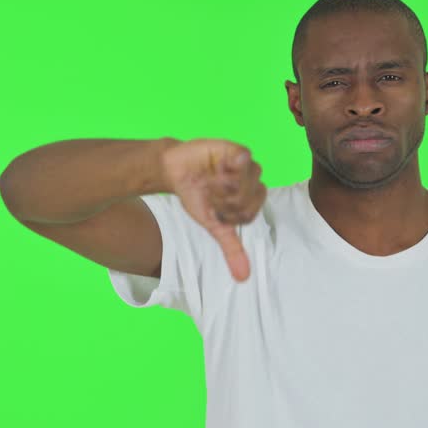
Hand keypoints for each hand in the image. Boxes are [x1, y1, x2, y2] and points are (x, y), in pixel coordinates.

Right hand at [160, 138, 265, 281]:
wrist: (174, 170)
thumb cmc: (197, 196)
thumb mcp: (215, 226)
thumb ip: (231, 248)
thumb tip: (243, 278)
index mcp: (252, 199)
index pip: (250, 215)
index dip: (229, 215)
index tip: (214, 209)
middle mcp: (252, 182)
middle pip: (249, 199)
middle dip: (224, 201)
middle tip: (210, 193)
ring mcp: (246, 165)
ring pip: (246, 182)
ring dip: (223, 186)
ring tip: (210, 179)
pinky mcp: (237, 150)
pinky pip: (243, 161)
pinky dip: (228, 168)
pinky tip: (216, 168)